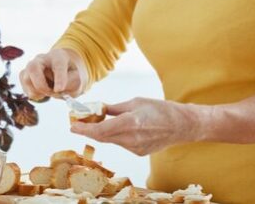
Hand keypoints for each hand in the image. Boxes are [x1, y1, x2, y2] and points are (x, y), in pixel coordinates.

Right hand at [19, 48, 87, 99]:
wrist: (62, 74)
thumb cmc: (69, 76)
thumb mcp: (77, 80)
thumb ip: (71, 83)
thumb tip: (57, 89)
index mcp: (58, 56)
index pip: (58, 64)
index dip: (59, 77)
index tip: (59, 90)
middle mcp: (41, 58)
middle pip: (33, 68)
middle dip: (41, 85)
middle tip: (51, 93)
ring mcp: (30, 66)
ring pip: (27, 80)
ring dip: (39, 92)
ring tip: (50, 91)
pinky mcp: (24, 76)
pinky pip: (25, 89)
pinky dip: (35, 95)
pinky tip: (43, 92)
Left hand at [70, 97, 202, 155]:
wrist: (182, 125)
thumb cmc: (160, 109)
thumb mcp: (135, 102)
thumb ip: (115, 108)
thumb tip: (99, 109)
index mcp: (131, 122)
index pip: (101, 130)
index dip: (84, 129)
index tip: (72, 126)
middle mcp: (132, 138)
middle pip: (103, 137)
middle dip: (88, 130)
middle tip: (78, 123)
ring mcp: (136, 147)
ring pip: (112, 140)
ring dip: (102, 132)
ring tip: (97, 121)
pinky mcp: (139, 152)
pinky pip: (121, 143)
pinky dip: (115, 135)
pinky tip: (118, 127)